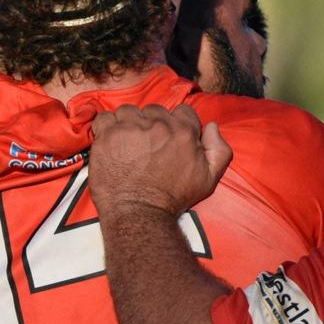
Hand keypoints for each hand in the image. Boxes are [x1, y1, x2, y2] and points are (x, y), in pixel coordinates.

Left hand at [87, 104, 229, 215]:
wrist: (139, 213)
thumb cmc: (173, 198)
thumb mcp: (209, 178)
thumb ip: (219, 150)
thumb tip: (211, 127)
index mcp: (183, 131)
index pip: (182, 111)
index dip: (175, 124)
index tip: (167, 138)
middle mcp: (157, 125)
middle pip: (154, 110)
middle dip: (151, 124)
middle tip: (145, 144)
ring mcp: (130, 128)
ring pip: (129, 111)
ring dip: (128, 123)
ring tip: (126, 142)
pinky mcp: (108, 136)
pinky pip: (104, 118)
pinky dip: (105, 126)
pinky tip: (110, 140)